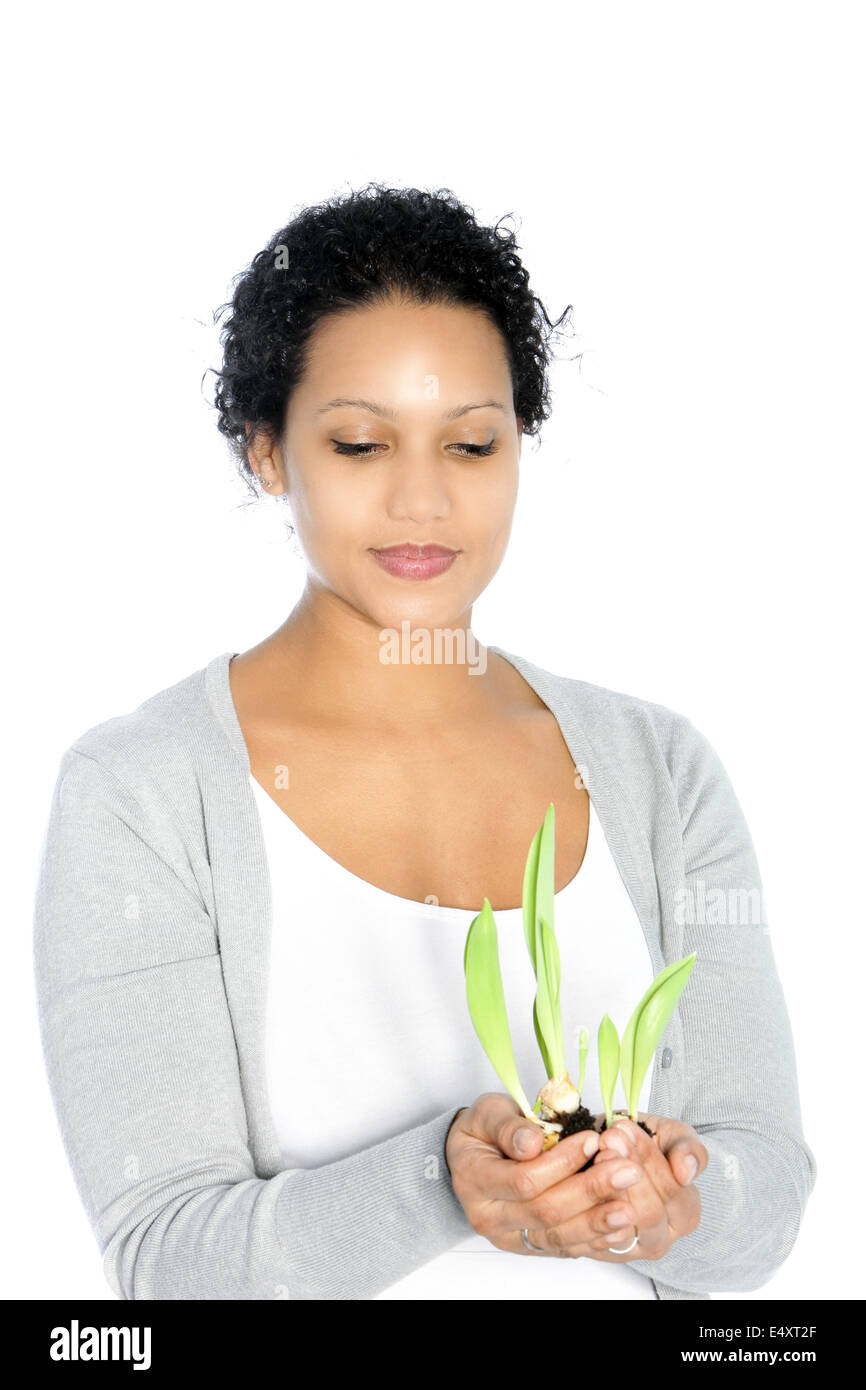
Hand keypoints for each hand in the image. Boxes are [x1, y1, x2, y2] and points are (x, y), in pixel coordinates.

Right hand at [445, 1093, 651, 1257]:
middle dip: (590, 1191)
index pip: (524, 1180)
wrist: (470, 1157)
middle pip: (546, 1212)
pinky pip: (565, 1248)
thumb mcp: (487, 1113)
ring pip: (558, 1237)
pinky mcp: (530, 1246)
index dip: (562, 1162)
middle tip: (626, 1170)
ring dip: (597, 1221)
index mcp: (476, 1180)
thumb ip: (508, 1126)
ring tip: (630, 1204)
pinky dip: (594, 1239)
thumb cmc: (482, 1131)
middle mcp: (490, 1217)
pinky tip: (620, 1226)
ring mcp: (510, 1237)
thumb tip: (532, 1142)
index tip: (593, 1140)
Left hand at [584, 1113, 707, 1260]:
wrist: (616, 1152)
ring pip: (622, 1223)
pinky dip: (589, 1208)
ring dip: (607, 1185)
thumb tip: (686, 1172)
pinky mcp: (605, 1251)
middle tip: (607, 1139)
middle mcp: (664, 1236)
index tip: (625, 1129)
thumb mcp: (675, 1137)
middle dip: (625, 1169)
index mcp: (686, 1212)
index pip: (672, 1190)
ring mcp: (635, 1247)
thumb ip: (690, 1150)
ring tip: (596, 1152)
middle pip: (649, 1211)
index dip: (648, 1158)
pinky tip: (582, 1179)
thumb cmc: (650, 1146)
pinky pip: (598, 1237)